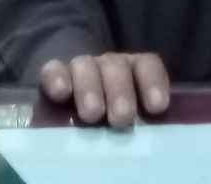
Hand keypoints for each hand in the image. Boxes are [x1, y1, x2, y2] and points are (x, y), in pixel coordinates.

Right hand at [39, 52, 170, 127]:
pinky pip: (53, 70)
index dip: (153, 82)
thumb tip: (148, 145)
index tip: (157, 107)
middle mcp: (109, 65)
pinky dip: (56, 78)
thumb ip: (141, 123)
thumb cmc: (112, 119)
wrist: (72, 101)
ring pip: (86, 66)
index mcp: (133, 71)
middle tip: (122, 117)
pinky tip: (61, 92)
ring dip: (89, 88)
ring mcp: (81, 67)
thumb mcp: (130, 118)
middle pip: (117, 68)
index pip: (147, 65)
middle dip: (120, 91)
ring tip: (92, 114)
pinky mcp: (53, 74)